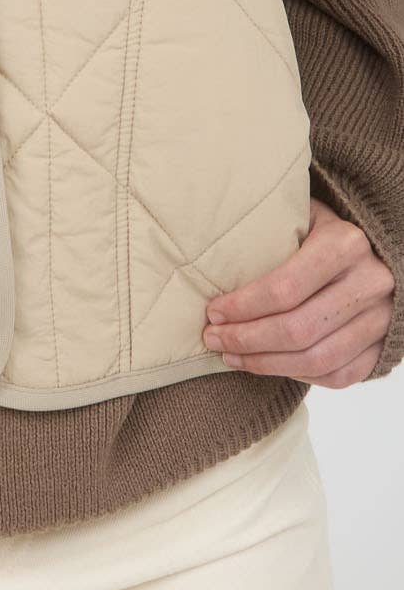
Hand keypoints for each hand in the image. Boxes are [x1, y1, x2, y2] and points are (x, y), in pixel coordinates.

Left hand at [203, 197, 396, 387]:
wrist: (374, 249)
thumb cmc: (319, 229)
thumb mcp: (298, 214)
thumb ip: (267, 230)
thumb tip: (207, 258)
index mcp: (345, 244)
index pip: (284, 288)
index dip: (242, 307)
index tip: (212, 312)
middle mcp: (370, 282)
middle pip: (298, 329)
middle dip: (247, 339)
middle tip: (214, 339)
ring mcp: (381, 318)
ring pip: (317, 359)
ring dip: (266, 364)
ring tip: (231, 356)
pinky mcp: (383, 346)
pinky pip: (338, 375)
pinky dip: (298, 375)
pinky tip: (268, 365)